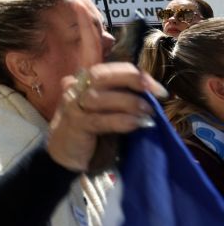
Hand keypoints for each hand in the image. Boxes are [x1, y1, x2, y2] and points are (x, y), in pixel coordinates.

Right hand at [46, 63, 167, 172]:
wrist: (66, 155)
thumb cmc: (92, 132)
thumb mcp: (108, 112)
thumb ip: (122, 100)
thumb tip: (152, 96)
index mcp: (85, 82)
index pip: (109, 70)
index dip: (135, 75)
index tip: (158, 89)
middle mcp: (75, 89)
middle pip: (101, 75)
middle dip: (131, 79)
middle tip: (155, 93)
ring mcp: (72, 106)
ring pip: (99, 97)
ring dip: (128, 102)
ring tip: (148, 113)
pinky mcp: (74, 125)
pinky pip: (98, 120)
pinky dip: (120, 120)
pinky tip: (136, 124)